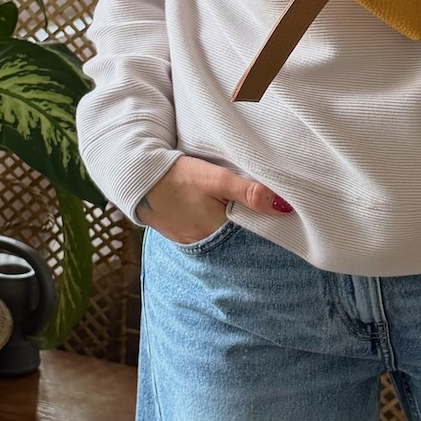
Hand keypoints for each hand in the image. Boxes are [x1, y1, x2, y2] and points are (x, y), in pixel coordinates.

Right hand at [137, 155, 292, 242]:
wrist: (137, 177)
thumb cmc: (178, 176)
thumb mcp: (217, 179)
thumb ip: (250, 192)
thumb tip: (283, 208)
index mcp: (219, 232)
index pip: (254, 235)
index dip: (268, 224)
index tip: (281, 212)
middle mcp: (206, 243)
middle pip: (239, 237)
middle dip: (251, 226)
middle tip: (262, 208)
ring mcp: (192, 242)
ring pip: (223, 235)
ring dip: (232, 225)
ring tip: (238, 208)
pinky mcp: (181, 235)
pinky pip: (206, 233)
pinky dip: (213, 224)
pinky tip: (214, 211)